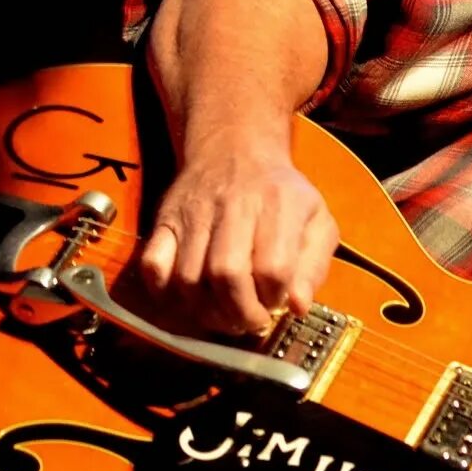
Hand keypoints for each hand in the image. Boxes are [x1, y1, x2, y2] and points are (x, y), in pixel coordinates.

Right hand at [137, 141, 338, 334]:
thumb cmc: (282, 194)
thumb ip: (314, 266)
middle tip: (250, 321)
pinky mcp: (165, 219)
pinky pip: (154, 265)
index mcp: (279, 204)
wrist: (236, 149)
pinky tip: (190, 300)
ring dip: (207, 311)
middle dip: (240, 312)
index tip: (278, 303)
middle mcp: (233, 206)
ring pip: (189, 277)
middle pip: (227, 274)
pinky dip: (166, 293)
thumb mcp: (317, 220)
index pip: (274, 267)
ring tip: (225, 317)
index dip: (275, 297)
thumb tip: (297, 306)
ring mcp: (194, 213)